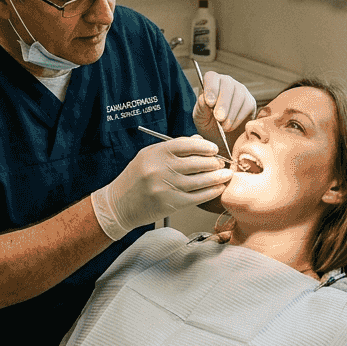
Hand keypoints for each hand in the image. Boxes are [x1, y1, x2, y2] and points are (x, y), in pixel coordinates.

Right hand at [92, 136, 232, 239]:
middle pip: (198, 163)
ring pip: (201, 181)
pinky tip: (218, 189)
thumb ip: (173, 148)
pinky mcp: (172, 203)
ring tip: (226, 175)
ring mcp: (167, 187)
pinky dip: (211, 192)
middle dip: (214, 163)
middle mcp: (162, 169)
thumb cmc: (136, 177)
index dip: (205, 147)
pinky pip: (198, 197)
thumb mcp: (149, 155)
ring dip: (217, 178)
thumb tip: (199, 141)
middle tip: (221, 163)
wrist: (120, 203)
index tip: (213, 149)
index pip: (188, 145)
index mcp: (157, 153)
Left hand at [193, 72, 256, 133]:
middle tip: (219, 118)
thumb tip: (204, 100)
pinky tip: (231, 126)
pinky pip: (247, 106)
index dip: (211, 88)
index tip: (210, 103)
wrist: (222, 138)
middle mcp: (227, 83)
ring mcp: (240, 91)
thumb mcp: (200, 117)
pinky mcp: (250, 102)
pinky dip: (239, 118)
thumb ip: (201, 107)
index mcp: (211, 83)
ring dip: (231, 113)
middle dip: (223, 103)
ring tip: (224, 127)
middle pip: (227, 84)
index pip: (211, 77)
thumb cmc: (208, 124)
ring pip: (239, 95)